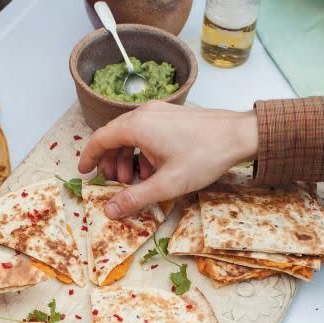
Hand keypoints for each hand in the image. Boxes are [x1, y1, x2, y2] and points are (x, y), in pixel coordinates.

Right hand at [78, 101, 257, 217]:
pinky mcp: (172, 116)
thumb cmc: (204, 156)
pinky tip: (154, 170)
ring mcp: (160, 112)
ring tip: (135, 181)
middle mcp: (144, 113)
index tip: (84, 172)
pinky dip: (142, 151)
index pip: (100, 139)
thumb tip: (109, 210)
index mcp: (136, 126)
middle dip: (110, 162)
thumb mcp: (166, 184)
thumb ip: (134, 198)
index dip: (89, 157)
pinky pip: (147, 131)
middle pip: (114, 136)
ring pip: (131, 135)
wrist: (239, 135)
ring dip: (127, 158)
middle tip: (114, 184)